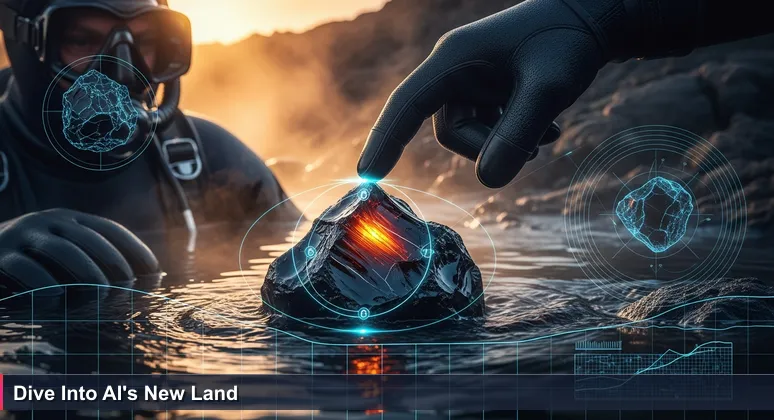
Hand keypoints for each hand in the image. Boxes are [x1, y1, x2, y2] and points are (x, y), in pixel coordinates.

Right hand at [0, 209, 158, 297]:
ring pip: (64, 250)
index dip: (134, 248)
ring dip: (86, 274)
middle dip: (114, 263)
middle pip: (90, 240)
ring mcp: (22, 234)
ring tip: (100, 295)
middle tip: (128, 286)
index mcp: (68, 218)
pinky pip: (27, 267)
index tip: (154, 269)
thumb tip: (136, 278)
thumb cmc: (28, 259)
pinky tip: (56, 299)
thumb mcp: (60, 252)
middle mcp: (47, 220)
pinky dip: (44, 284)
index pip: (109, 229)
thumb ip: (90, 257)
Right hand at [357, 0, 611, 187]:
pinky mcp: (487, 89)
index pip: (407, 104)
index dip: (385, 140)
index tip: (366, 175)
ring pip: (471, 133)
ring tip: (548, 134)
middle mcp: (455, 70)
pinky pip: (486, 127)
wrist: (591, 17)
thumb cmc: (568, 41)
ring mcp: (471, 81)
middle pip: (450, 131)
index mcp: (454, 59)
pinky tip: (550, 129)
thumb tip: (488, 182)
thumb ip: (517, 133)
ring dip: (506, 142)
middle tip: (536, 145)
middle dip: (488, 146)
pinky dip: (513, 136)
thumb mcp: (549, 88)